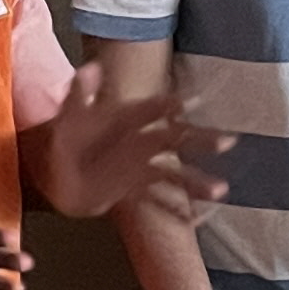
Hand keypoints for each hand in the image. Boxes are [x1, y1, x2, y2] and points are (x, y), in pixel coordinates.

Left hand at [45, 63, 227, 223]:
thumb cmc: (68, 139)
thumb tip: (89, 68)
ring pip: (174, 173)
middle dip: (201, 140)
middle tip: (228, 140)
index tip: (185, 104)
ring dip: (197, 181)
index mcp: (127, 119)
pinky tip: (196, 221)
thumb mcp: (69, 116)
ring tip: (220, 190)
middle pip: (176, 138)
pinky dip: (177, 210)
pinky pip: (160, 200)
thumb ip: (79, 95)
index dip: (167, 106)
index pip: (151, 109)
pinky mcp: (136, 188)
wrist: (60, 170)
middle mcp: (141, 141)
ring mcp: (142, 166)